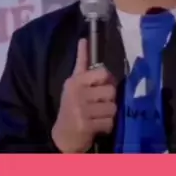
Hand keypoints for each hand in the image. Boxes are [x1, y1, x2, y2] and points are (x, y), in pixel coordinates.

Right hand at [51, 38, 116, 152]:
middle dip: (109, 100)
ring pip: (112, 108)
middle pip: (111, 91)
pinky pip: (109, 122)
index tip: (102, 85)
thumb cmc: (72, 106)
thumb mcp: (74, 84)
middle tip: (100, 104)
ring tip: (97, 116)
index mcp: (75, 81)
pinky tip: (97, 126)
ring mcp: (80, 110)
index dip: (108, 79)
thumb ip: (82, 64)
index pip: (102, 72)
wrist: (62, 135)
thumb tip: (84, 40)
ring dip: (108, 114)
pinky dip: (106, 126)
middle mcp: (77, 94)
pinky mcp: (85, 126)